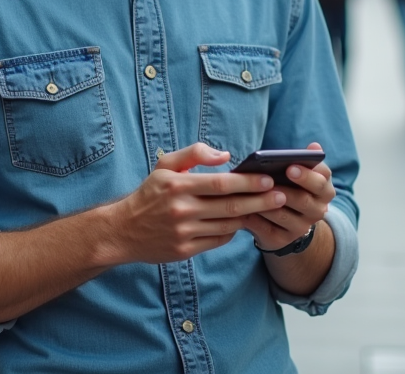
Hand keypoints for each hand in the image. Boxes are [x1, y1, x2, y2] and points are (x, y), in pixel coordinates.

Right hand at [101, 143, 279, 264]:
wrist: (123, 230)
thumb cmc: (149, 194)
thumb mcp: (164, 166)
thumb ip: (193, 154)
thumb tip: (225, 156)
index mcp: (178, 185)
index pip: (221, 183)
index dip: (248, 182)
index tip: (268, 179)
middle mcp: (182, 210)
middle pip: (231, 206)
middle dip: (260, 200)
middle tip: (282, 196)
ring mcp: (184, 232)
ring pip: (228, 224)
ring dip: (251, 216)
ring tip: (268, 208)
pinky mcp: (185, 251)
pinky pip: (218, 240)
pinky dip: (233, 231)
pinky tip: (242, 223)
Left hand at [241, 142, 333, 251]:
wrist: (286, 223)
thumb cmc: (290, 187)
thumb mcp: (299, 174)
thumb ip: (304, 160)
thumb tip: (314, 146)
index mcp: (323, 190)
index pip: (321, 182)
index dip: (306, 175)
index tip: (290, 167)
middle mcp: (317, 210)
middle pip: (305, 201)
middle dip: (287, 191)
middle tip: (270, 181)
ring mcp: (301, 227)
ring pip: (284, 217)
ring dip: (267, 205)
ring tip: (252, 194)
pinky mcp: (283, 240)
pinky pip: (268, 229)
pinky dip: (255, 219)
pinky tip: (244, 208)